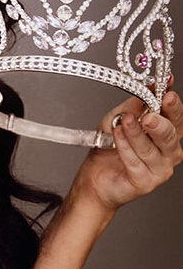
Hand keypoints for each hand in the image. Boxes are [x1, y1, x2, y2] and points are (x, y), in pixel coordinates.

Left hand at [73, 87, 182, 212]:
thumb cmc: (110, 146)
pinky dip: (125, 148)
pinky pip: (135, 163)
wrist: (95, 175)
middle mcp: (168, 151)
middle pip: (171, 135)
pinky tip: (117, 137)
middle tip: (148, 116)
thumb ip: (136, 104)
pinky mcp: (145, 182)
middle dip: (160, 123)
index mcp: (166, 133)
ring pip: (151, 149)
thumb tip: (150, 86)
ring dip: (136, 134)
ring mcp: (159, 169)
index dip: (172, 105)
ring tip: (124, 122)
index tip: (167, 92)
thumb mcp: (120, 117)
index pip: (176, 117)